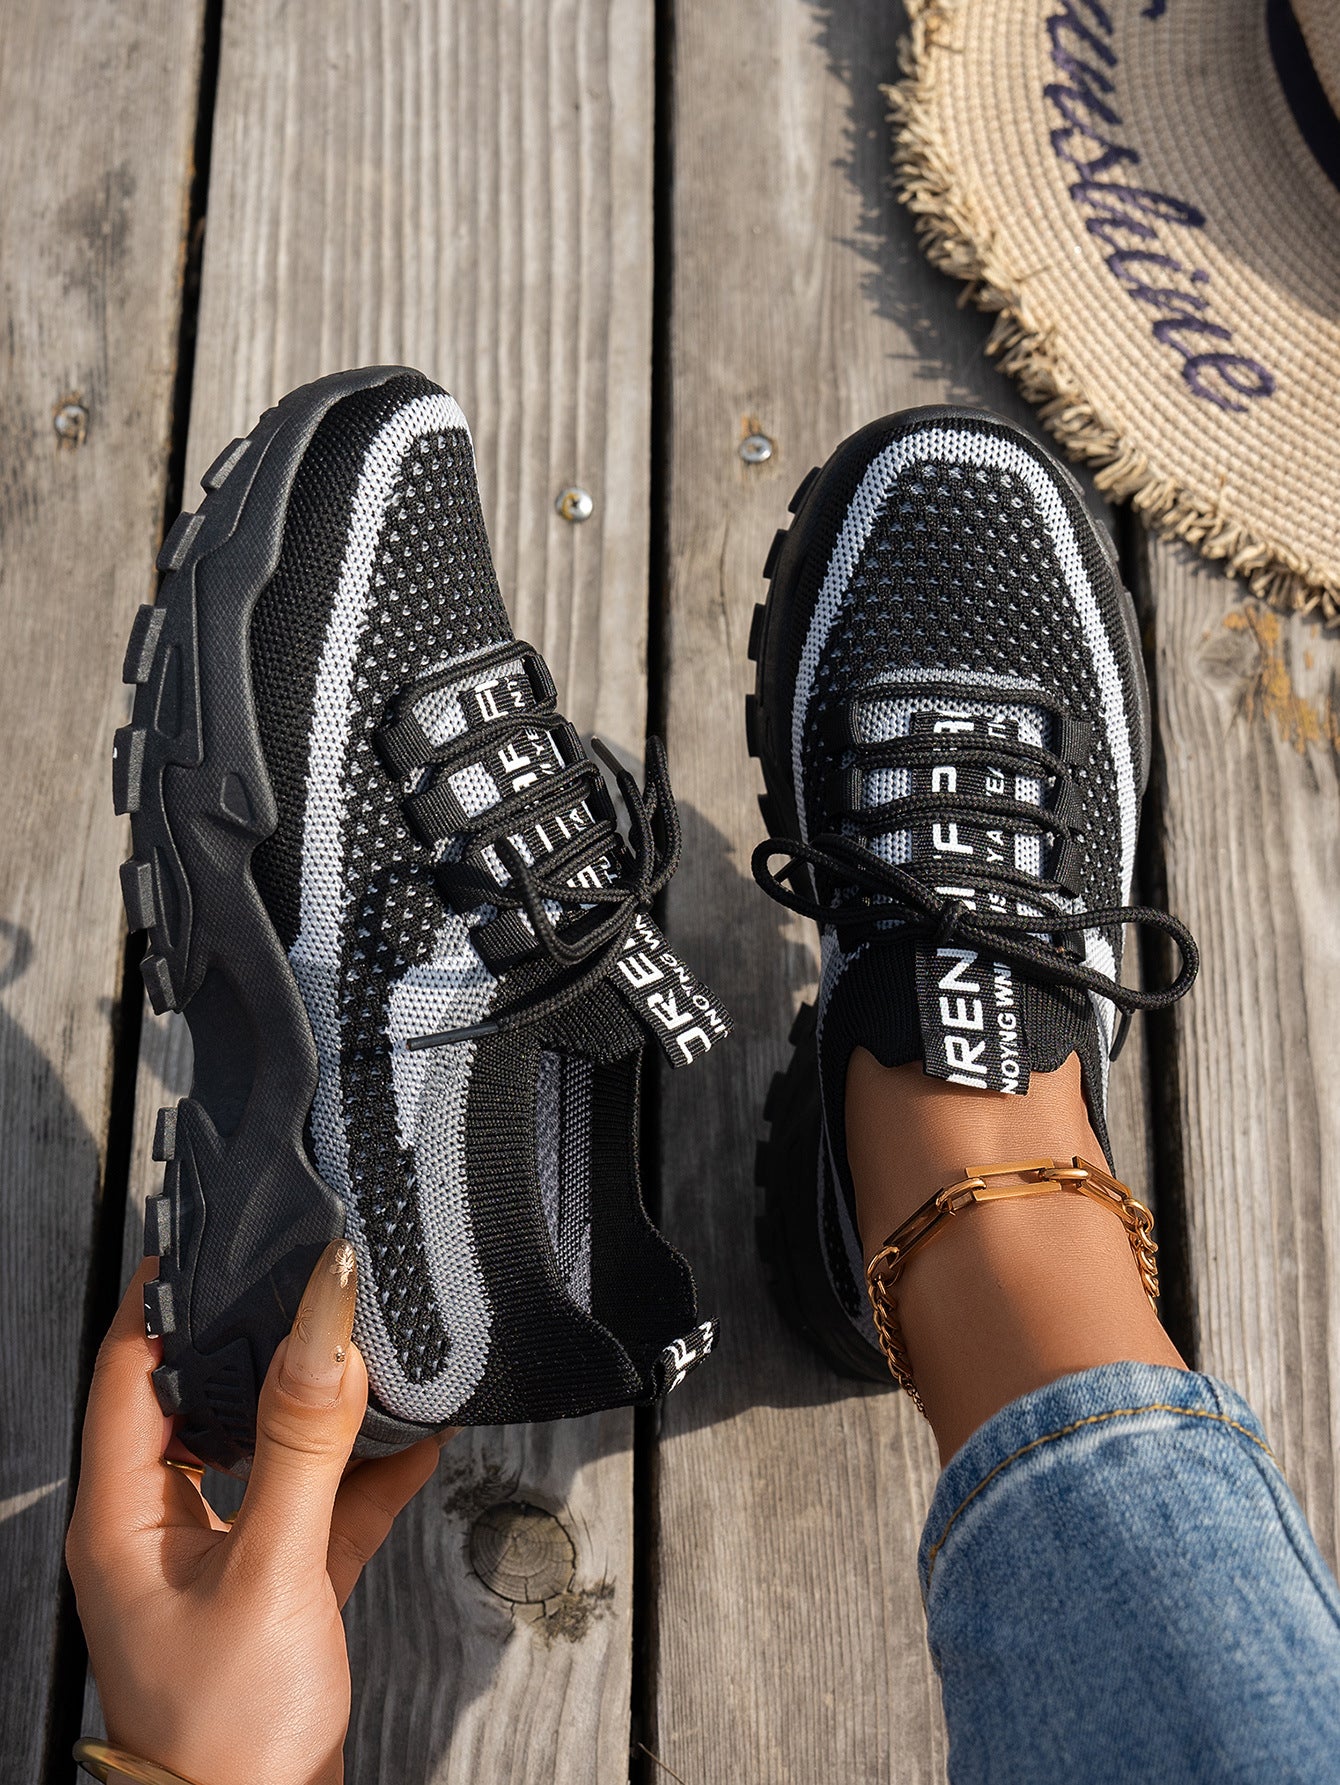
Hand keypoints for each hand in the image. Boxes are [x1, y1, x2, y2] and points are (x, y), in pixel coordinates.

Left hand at [66, 1242, 449, 1784]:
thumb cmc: (228, 1736)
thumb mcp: (271, 1571)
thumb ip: (302, 1443)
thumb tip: (322, 1325)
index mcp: (120, 1513)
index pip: (128, 1368)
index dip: (168, 1295)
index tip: (220, 1232)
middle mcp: (159, 1526)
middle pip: (201, 1396)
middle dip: (258, 1336)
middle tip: (309, 1276)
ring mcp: (217, 1556)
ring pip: (266, 1447)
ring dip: (322, 1404)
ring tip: (373, 1345)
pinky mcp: (272, 1588)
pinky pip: (317, 1504)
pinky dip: (365, 1472)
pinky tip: (417, 1437)